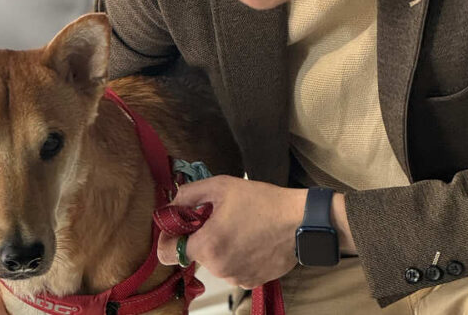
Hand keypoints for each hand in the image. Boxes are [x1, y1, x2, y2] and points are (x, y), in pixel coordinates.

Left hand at [156, 175, 305, 288]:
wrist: (300, 221)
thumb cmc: (264, 203)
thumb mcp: (221, 186)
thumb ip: (188, 194)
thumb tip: (172, 204)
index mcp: (207, 245)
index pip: (166, 253)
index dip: (169, 237)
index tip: (179, 227)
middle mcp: (218, 267)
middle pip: (195, 254)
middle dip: (202, 238)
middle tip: (221, 219)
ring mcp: (236, 277)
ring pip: (215, 263)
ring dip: (221, 248)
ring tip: (240, 228)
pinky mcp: (251, 281)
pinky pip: (233, 270)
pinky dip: (237, 257)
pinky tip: (251, 241)